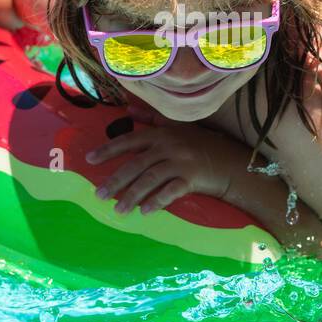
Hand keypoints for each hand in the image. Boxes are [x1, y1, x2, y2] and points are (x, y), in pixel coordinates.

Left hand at [85, 116, 237, 214]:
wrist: (231, 162)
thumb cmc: (202, 145)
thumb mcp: (178, 127)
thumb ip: (151, 119)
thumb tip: (127, 109)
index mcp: (162, 133)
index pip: (129, 140)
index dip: (108, 150)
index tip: (89, 160)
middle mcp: (169, 146)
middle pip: (136, 164)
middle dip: (115, 181)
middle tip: (99, 195)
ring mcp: (181, 162)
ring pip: (150, 180)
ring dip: (132, 196)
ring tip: (118, 210)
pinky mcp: (192, 178)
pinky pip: (170, 191)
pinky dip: (157, 201)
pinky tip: (145, 212)